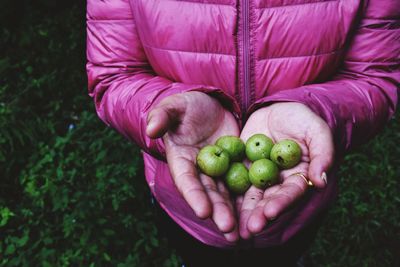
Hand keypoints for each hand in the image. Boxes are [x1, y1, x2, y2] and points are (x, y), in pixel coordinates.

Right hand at [146, 91, 238, 241]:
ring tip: (243, 233)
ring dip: (233, 213)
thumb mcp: (175, 106)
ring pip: (225, 194)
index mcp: (181, 160)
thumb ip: (162, 116)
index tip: (204, 212)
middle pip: (208, 193)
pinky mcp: (235, 168)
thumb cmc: (188, 105)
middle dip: (218, 211)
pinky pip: (242, 184)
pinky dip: (248, 199)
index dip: (194, 195)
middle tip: (229, 229)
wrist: (211, 106)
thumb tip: (151, 130)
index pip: (186, 180)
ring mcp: (218, 172)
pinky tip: (258, 213)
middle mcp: (198, 171)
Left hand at [237, 102, 333, 238]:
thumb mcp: (316, 131)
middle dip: (258, 214)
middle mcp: (277, 182)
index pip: (291, 193)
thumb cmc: (303, 119)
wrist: (278, 108)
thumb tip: (320, 181)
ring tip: (231, 227)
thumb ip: (323, 154)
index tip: (270, 212)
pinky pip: (231, 180)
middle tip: (248, 228)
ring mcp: (257, 176)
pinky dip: (225, 193)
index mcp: (297, 177)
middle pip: (268, 200)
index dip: (282, 202)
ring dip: (240, 212)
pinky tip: (216, 205)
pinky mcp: (240, 167)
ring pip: (248, 196)